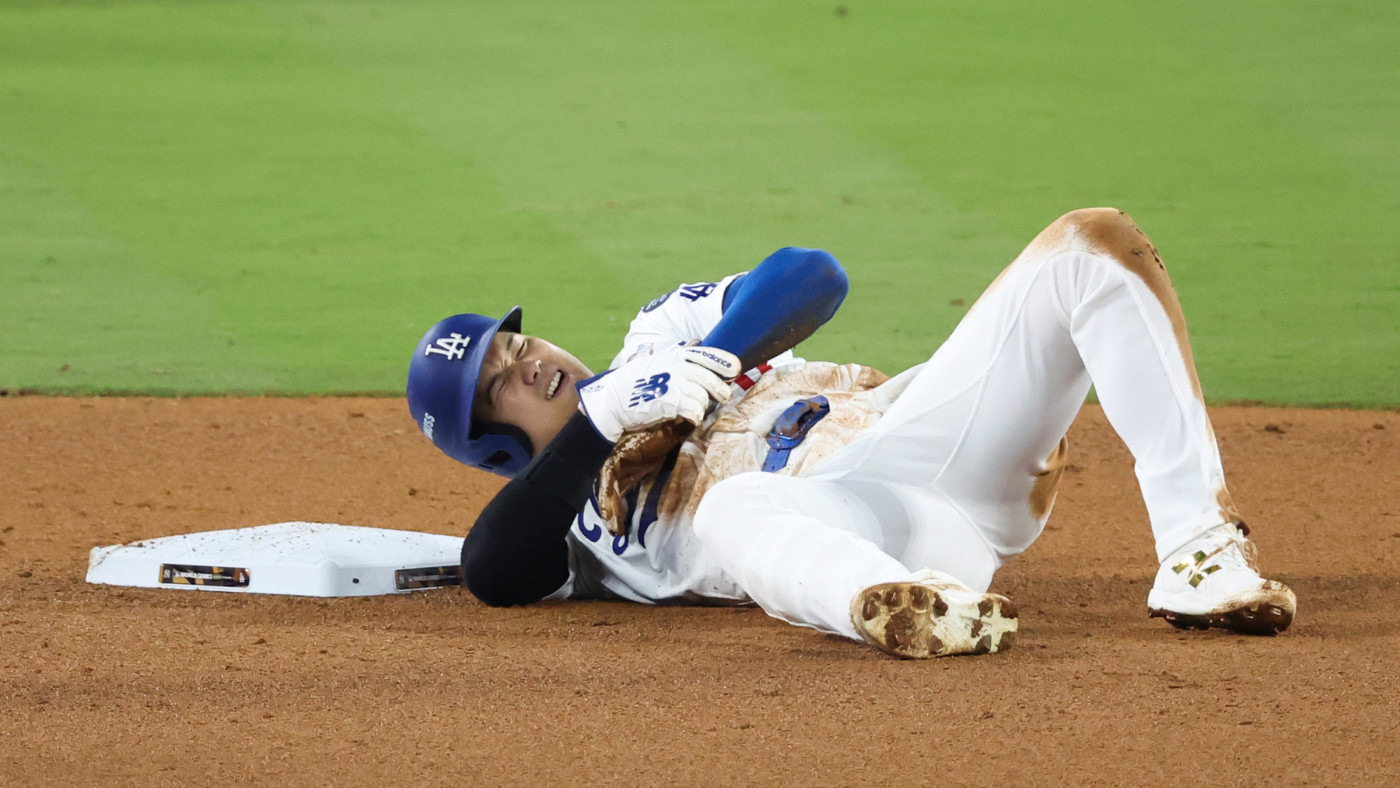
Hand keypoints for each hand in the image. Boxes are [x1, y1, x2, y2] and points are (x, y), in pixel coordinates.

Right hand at [576, 346, 739, 441]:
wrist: (613, 398)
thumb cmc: (636, 382)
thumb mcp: (659, 362)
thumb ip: (679, 358)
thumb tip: (698, 342)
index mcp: (676, 355)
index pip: (707, 354)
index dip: (725, 362)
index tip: (735, 369)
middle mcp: (677, 367)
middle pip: (711, 377)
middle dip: (721, 389)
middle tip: (724, 397)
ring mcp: (674, 383)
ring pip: (704, 396)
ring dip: (704, 406)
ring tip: (697, 410)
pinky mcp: (670, 401)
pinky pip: (695, 409)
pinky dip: (696, 416)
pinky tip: (692, 418)